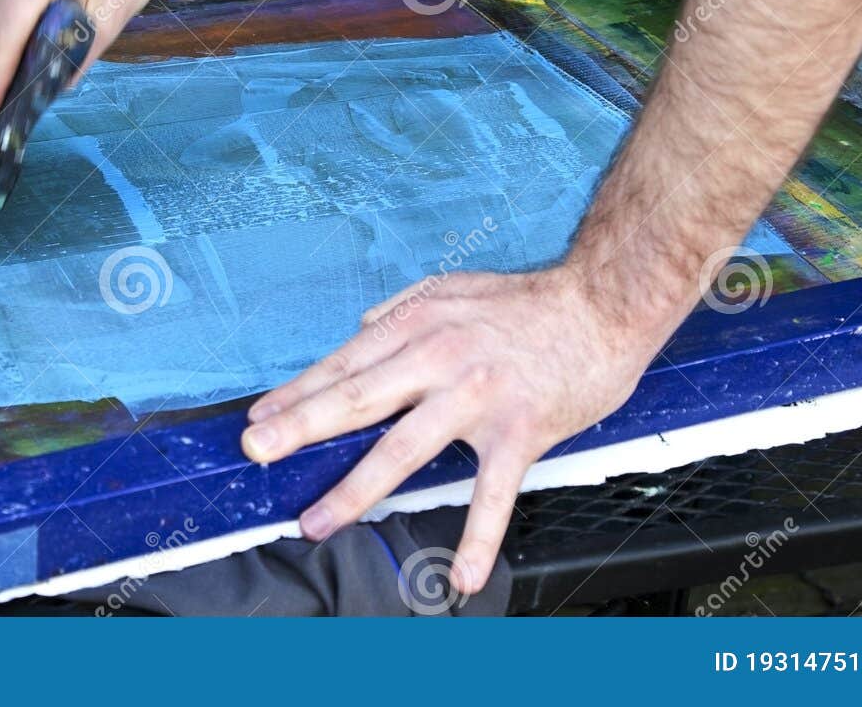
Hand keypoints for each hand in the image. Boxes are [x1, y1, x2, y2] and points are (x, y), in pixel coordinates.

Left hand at [241, 268, 660, 594]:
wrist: (605, 303)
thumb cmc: (531, 301)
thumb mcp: (453, 287)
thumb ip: (403, 309)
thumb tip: (363, 328)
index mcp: (418, 325)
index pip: (344, 364)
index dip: (298, 392)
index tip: (259, 416)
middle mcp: (438, 359)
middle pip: (357, 400)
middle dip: (300, 427)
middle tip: (256, 450)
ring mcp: (476, 398)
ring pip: (403, 450)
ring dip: (355, 490)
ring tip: (318, 521)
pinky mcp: (519, 431)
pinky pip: (494, 494)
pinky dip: (479, 537)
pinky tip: (463, 575)